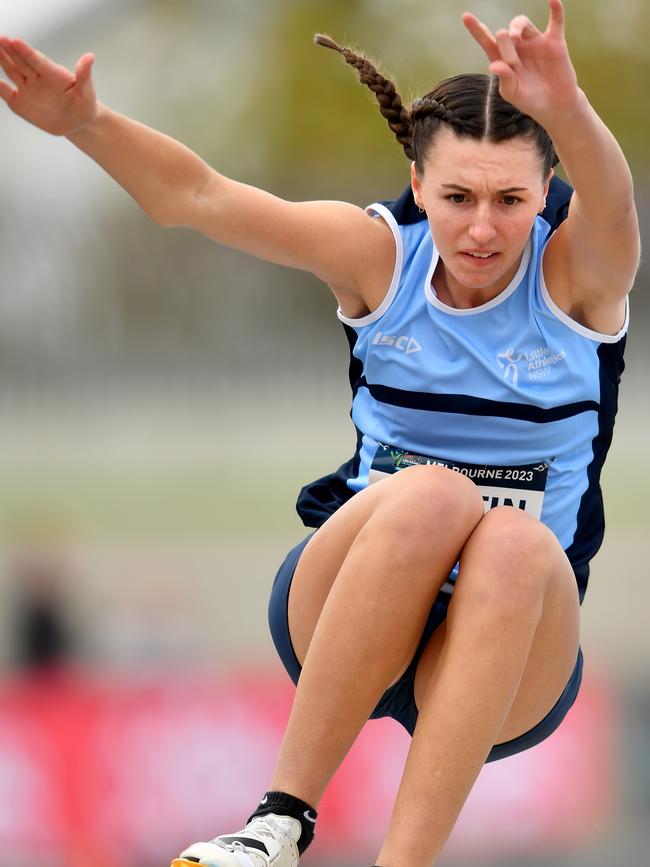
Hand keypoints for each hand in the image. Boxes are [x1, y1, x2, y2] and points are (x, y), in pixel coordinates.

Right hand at [0, 37, 96, 135]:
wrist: (77, 123)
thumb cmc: (84, 105)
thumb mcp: (87, 92)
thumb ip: (84, 75)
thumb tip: (90, 57)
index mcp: (52, 74)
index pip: (38, 61)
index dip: (27, 52)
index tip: (15, 41)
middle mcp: (37, 77)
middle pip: (21, 62)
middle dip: (9, 51)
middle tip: (0, 39)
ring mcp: (27, 88)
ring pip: (12, 71)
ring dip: (2, 60)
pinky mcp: (20, 102)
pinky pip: (6, 92)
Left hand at [462, 0, 579, 123]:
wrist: (555, 106)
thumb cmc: (530, 101)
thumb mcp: (514, 94)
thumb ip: (504, 80)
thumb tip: (494, 65)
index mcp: (503, 60)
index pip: (487, 42)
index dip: (477, 30)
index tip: (466, 16)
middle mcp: (517, 48)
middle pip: (505, 34)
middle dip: (504, 44)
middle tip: (511, 61)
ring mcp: (535, 43)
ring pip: (522, 23)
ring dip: (516, 26)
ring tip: (514, 37)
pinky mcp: (555, 43)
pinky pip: (555, 22)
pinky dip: (556, 10)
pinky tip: (553, 0)